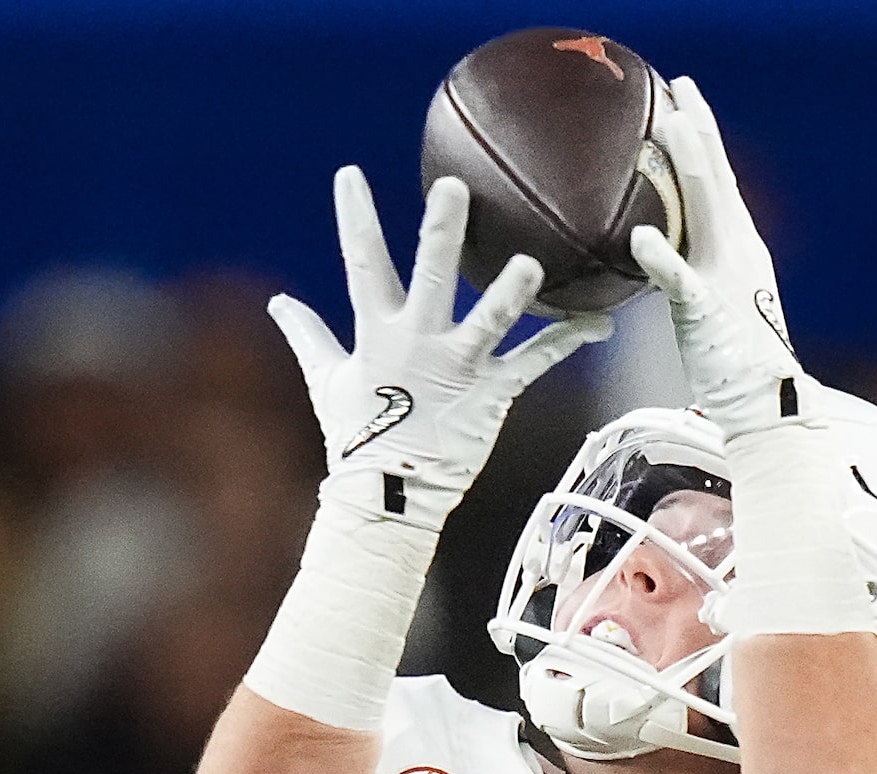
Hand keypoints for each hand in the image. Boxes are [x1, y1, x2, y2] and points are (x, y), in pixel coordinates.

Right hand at [269, 168, 609, 527]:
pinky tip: (600, 323)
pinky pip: (534, 362)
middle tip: (454, 189)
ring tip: (530, 265)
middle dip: (440, 234)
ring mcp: (458, 369)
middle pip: (430, 278)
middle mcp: (419, 344)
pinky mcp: (492, 395)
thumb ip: (307, 336)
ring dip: (512, 293)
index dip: (353, 219)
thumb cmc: (357, 435)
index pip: (361, 266)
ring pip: (490, 321)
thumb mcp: (326, 381)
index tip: (350, 174)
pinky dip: (567, 340)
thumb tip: (277, 305)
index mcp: (378, 334)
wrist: (387, 496)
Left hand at [630, 77, 803, 434]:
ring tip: (668, 126)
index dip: (699, 137)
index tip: (681, 99)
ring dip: (688, 165)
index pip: (713, 180)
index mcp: (735, 244)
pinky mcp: (708, 312)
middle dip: (698, 129)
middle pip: (714, 178)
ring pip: (706, 210)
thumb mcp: (703, 299)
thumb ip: (682, 267)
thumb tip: (654, 244)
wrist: (764, 401)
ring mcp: (725, 276)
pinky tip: (641, 234)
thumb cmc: (730, 357)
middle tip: (680, 85)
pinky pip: (681, 280)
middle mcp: (737, 248)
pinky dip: (662, 256)